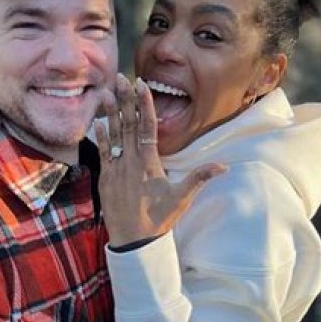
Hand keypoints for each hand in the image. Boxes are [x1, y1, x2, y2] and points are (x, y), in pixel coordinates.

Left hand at [94, 74, 225, 246]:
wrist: (134, 242)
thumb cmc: (160, 219)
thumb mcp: (181, 198)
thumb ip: (200, 178)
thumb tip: (223, 166)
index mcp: (149, 164)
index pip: (147, 127)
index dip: (144, 105)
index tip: (141, 85)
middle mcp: (131, 162)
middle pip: (128, 125)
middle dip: (125, 101)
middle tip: (120, 79)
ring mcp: (116, 169)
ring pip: (113, 135)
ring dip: (110, 113)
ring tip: (106, 93)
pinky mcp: (105, 179)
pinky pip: (102, 153)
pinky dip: (100, 137)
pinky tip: (97, 122)